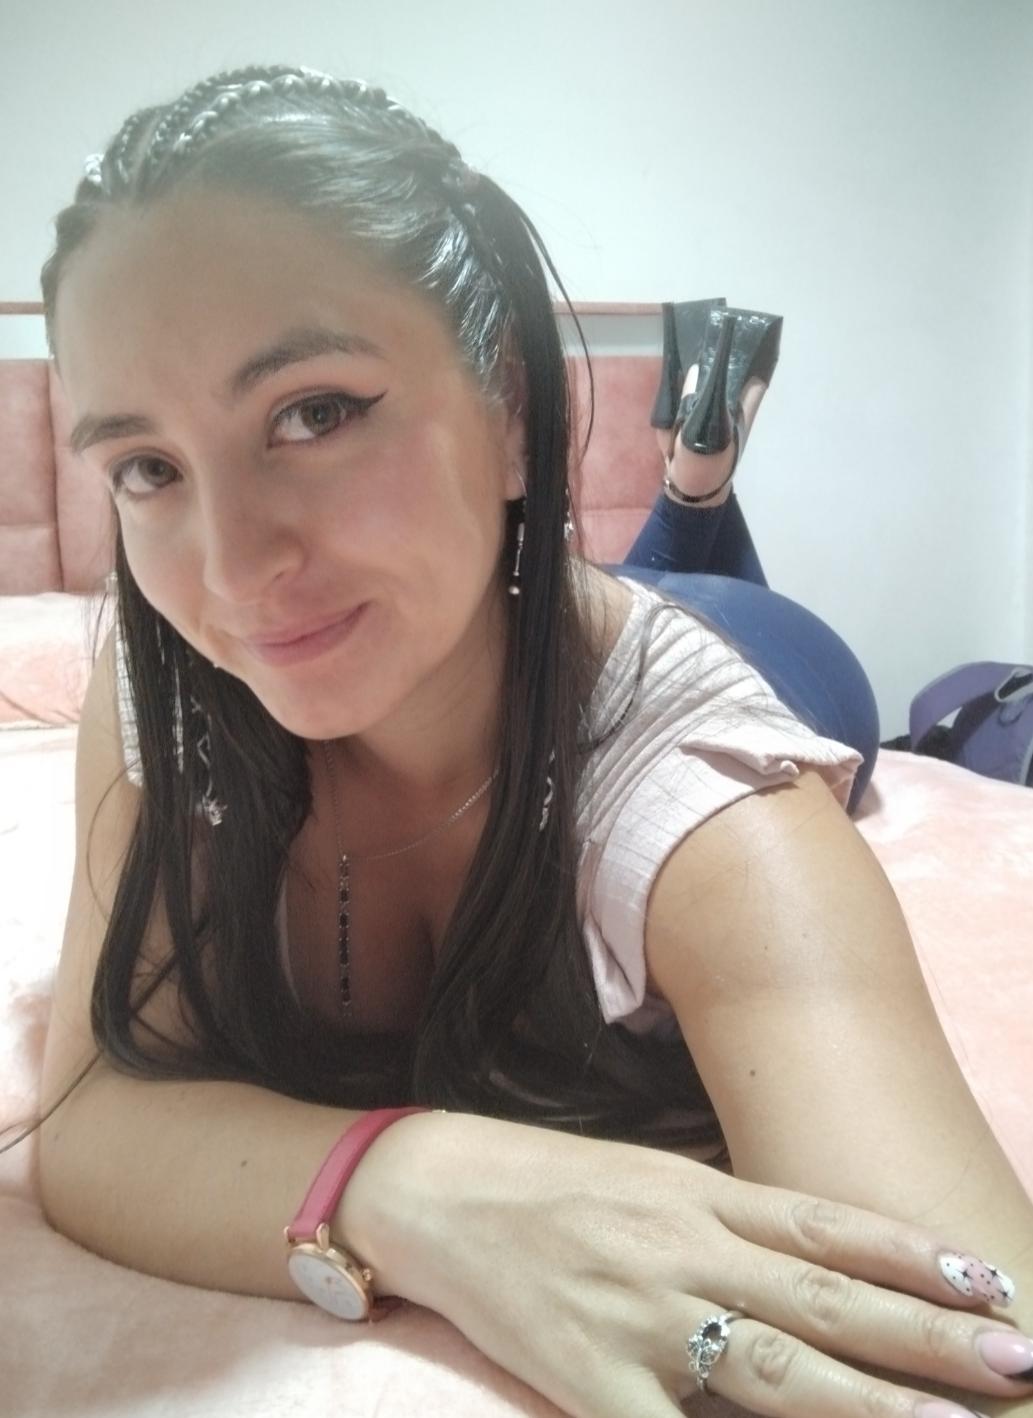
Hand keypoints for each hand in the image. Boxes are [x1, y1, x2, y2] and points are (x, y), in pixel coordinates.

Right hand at [359, 1113, 1026, 1417]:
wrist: (437, 1190)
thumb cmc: (548, 1182)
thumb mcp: (647, 1178)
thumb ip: (727, 1218)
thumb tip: (816, 1253)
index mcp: (698, 1196)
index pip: (823, 1224)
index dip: (910, 1254)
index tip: (989, 1283)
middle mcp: (681, 1252)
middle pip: (821, 1300)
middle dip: (925, 1339)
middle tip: (1014, 1362)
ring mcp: (637, 1318)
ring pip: (773, 1369)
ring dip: (868, 1405)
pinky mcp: (587, 1379)